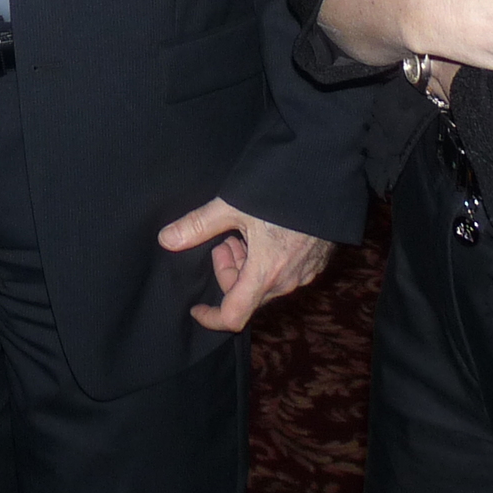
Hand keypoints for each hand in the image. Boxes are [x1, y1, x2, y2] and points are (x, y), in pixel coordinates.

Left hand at [157, 199, 332, 332]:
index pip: (233, 316)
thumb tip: (166, 239)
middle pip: (247, 295)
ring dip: (248, 264)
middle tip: (224, 240)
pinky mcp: (317, 262)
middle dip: (229, 272)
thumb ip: (198, 225)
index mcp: (265, 273)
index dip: (210, 317)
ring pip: (266, 283)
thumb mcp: (233, 206)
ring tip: (245, 230)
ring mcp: (306, 273)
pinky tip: (267, 231)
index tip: (196, 307)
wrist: (326, 176)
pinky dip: (269, 261)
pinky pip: (286, 273)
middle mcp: (288, 281)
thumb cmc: (280, 190)